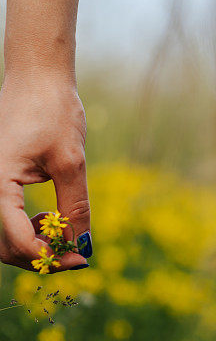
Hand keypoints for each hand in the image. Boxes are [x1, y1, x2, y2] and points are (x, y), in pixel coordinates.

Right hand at [0, 0, 88, 270]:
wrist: (37, 79)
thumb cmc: (53, 112)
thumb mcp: (71, 161)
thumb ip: (74, 205)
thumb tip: (83, 245)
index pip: (13, 236)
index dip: (46, 255)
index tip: (80, 260)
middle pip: (2, 245)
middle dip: (38, 256)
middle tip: (76, 255)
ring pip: (0, 236)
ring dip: (31, 246)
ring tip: (60, 228)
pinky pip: (2, 219)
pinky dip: (24, 229)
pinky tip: (50, 217)